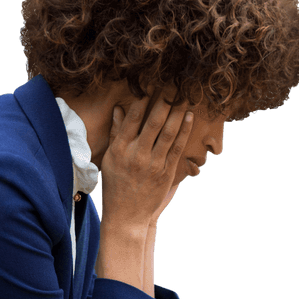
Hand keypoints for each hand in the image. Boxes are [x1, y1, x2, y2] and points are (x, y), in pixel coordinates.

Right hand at [100, 89, 192, 227]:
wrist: (127, 216)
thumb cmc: (116, 186)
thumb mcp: (110, 160)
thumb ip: (116, 134)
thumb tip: (120, 109)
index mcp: (120, 149)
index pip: (133, 118)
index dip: (143, 99)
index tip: (151, 83)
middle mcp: (137, 155)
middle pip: (153, 121)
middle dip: (164, 100)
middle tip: (173, 82)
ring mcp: (153, 164)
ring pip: (168, 132)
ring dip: (178, 111)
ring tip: (184, 94)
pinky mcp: (166, 173)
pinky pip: (177, 147)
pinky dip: (184, 130)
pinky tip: (188, 116)